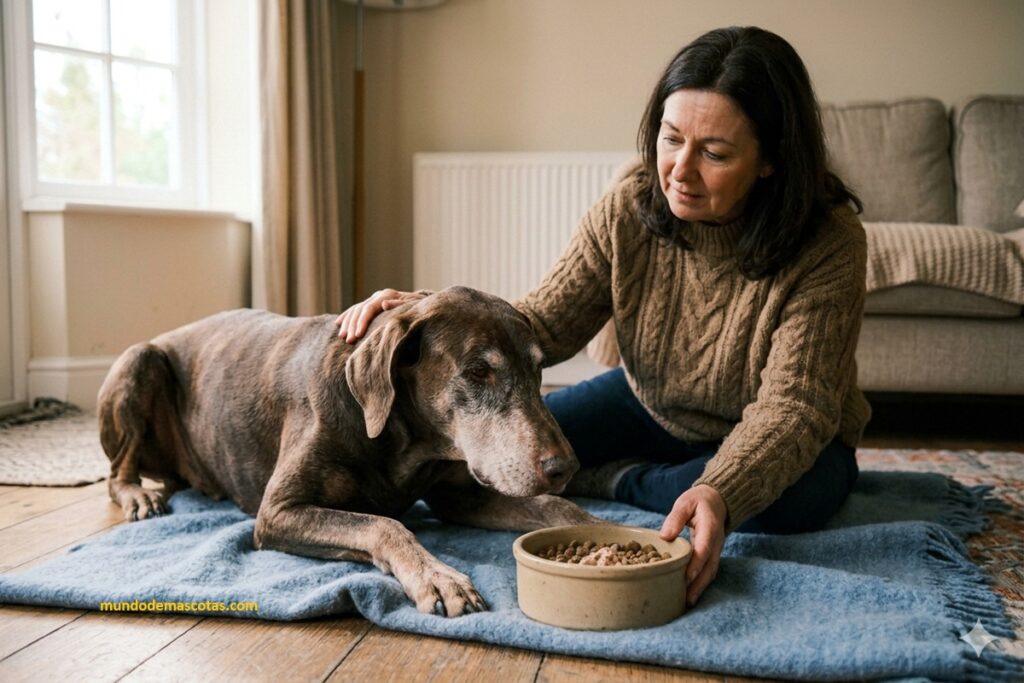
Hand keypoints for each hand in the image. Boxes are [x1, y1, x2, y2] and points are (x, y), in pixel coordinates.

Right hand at [334, 289, 423, 342]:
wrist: (424, 304)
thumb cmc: (421, 308)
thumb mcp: (414, 306)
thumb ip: (399, 305)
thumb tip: (383, 304)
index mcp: (388, 295)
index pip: (369, 308)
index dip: (362, 322)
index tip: (357, 336)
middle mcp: (379, 296)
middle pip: (360, 310)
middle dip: (352, 326)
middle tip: (348, 341)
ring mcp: (375, 299)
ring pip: (356, 310)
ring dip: (347, 323)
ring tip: (342, 337)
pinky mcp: (373, 304)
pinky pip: (356, 310)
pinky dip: (346, 317)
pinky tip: (338, 324)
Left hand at [659, 484, 726, 606]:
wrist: (717, 500)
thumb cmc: (698, 501)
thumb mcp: (685, 502)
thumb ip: (676, 518)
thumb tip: (665, 536)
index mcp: (710, 527)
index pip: (704, 549)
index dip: (696, 564)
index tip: (686, 577)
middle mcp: (716, 542)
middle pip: (710, 566)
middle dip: (699, 584)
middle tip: (686, 599)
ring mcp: (716, 549)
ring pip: (711, 572)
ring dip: (701, 587)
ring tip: (687, 603)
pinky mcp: (712, 554)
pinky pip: (708, 571)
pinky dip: (701, 583)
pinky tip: (690, 594)